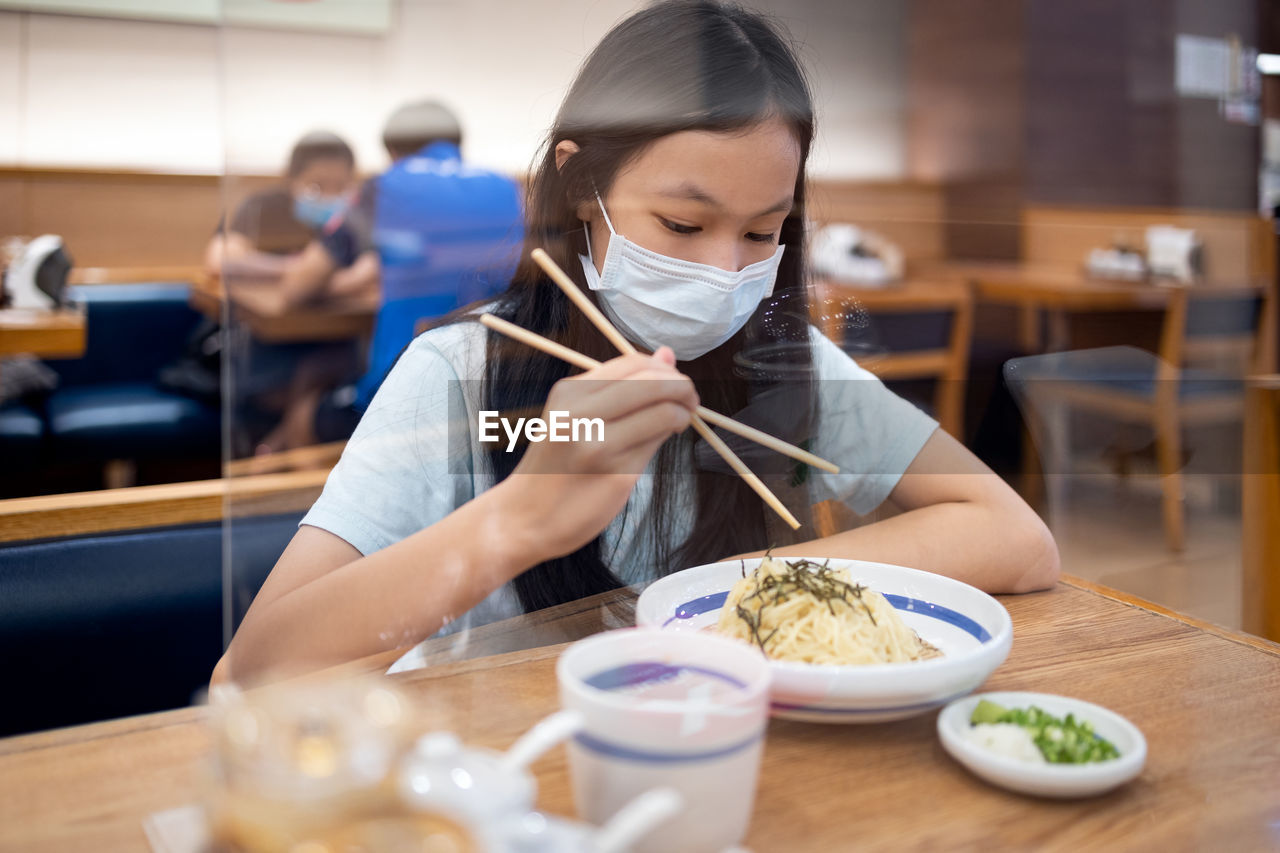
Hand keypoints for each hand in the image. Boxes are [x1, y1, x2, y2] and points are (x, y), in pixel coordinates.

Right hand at [494, 346, 697, 563]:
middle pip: (652, 381)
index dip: (665, 370)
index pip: (633, 362)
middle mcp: (580, 412)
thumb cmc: (555, 465)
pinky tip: (665, 439)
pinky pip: (656, 442)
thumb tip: (667, 354)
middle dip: (683, 387)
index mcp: (570, 392)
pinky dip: (670, 435)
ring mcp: (597, 443)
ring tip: (679, 421)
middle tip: (690, 402)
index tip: (674, 384)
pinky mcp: (615, 472)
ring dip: (682, 412)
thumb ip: (624, 387)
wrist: (525, 516)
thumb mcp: (576, 416)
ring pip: (661, 410)